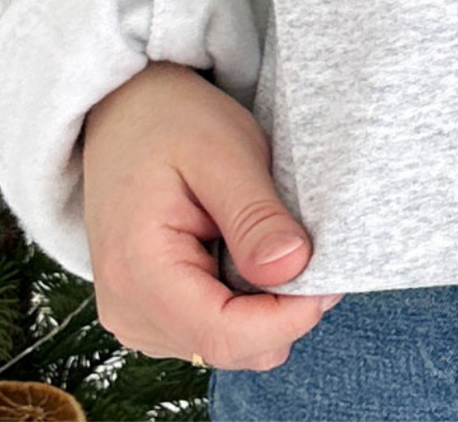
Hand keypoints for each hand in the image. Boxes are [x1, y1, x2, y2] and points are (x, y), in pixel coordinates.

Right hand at [81, 59, 342, 371]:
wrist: (125, 111)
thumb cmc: (171, 123)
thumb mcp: (222, 152)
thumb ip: (255, 216)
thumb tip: (292, 270)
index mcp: (138, 271)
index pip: (224, 334)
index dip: (288, 317)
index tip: (331, 277)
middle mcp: (129, 309)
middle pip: (230, 347)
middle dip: (284, 310)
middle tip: (311, 246)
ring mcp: (137, 317)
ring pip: (227, 344)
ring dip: (264, 305)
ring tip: (269, 238)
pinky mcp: (151, 312)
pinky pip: (213, 329)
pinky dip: (244, 301)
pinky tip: (245, 252)